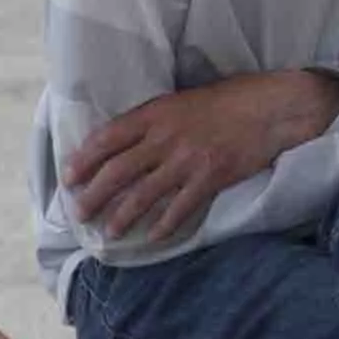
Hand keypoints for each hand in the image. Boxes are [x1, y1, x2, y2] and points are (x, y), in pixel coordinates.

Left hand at [63, 67, 338, 252]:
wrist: (270, 108)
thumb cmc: (227, 101)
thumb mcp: (181, 101)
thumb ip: (152, 121)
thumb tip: (122, 143)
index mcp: (155, 114)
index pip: (108, 138)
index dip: (84, 159)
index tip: (69, 177)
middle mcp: (165, 138)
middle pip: (118, 171)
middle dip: (94, 195)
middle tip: (79, 214)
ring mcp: (187, 160)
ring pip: (143, 194)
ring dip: (122, 216)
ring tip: (108, 233)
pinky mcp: (210, 178)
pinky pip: (180, 208)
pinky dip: (164, 225)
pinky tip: (153, 237)